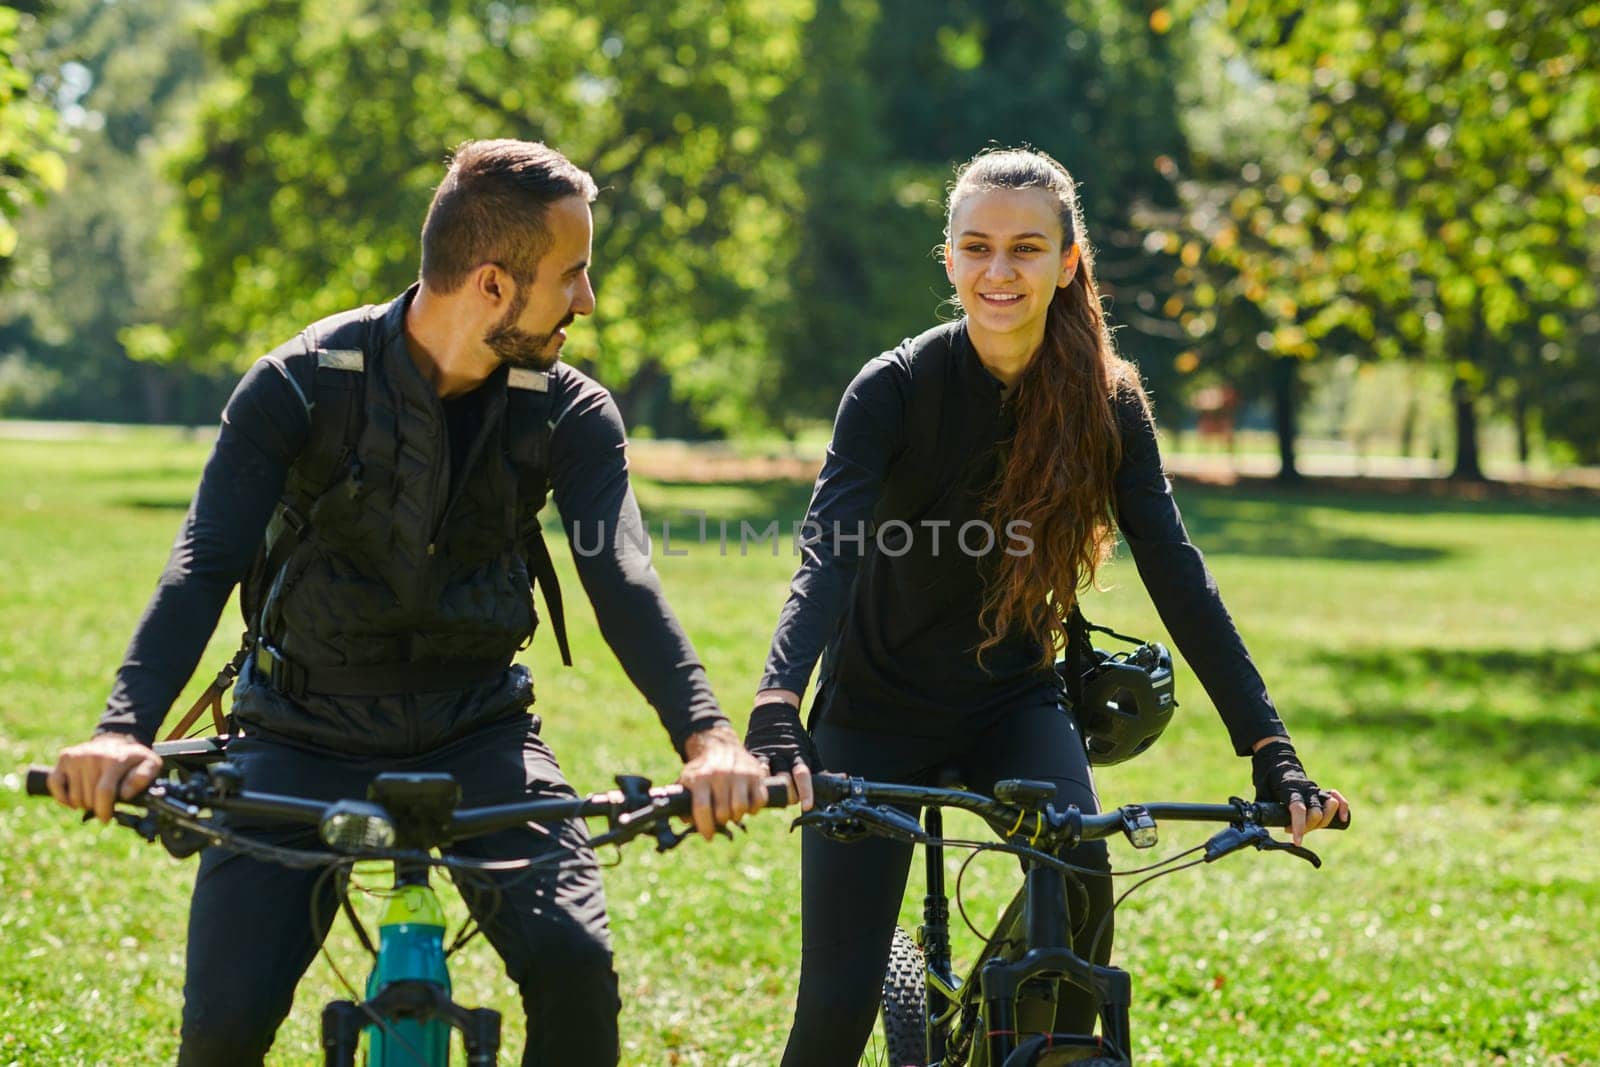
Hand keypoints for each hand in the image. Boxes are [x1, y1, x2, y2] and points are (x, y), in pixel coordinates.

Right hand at [48, 732, 162, 823]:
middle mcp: (94, 755)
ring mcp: (78, 755)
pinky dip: (62, 797)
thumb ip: (143, 778)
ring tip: (92, 797)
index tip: (106, 819)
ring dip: (82, 803)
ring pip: (73, 796)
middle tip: (102, 804)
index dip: (104, 810)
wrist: (116, 742)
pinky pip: (55, 784)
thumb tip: (125, 793)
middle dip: (95, 807)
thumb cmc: (132, 761)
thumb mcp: (149, 765)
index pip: (104, 792)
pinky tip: (73, 798)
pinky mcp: (65, 757)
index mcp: (116, 759)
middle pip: (88, 798)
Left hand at [679, 724, 768, 840]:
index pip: (702, 808)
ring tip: (732, 812)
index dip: (705, 827)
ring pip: (741, 808)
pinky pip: (759, 800)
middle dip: (721, 821)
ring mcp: (740, 773)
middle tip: (720, 819)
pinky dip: (754, 808)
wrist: (718, 744)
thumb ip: (683, 803)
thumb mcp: (687, 781)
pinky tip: (747, 806)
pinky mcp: (756, 773)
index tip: (708, 836)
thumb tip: (688, 822)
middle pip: (723, 812)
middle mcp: (720, 774)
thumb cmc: (701, 769)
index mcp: (700, 778)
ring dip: (737, 816)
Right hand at [744, 693, 817, 811]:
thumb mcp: (809, 748)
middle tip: (791, 799)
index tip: (807, 805)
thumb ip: (820, 768)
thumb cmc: (794, 735)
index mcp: (798, 755)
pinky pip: (753, 772)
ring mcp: (766, 755)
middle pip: (784, 781)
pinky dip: (757, 782)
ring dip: (771, 792)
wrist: (773, 713)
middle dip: (788, 796)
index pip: (803, 775)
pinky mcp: (753, 755)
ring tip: (773, 797)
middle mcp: (781, 756)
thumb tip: (841, 778)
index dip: (805, 791)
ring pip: (767, 779)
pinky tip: (757, 788)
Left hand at [1250, 737, 1350, 846]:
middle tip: (1290, 830)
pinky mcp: (1321, 792)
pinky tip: (1343, 819)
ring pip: (1329, 807)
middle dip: (1307, 827)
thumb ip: (1262, 808)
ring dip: (1322, 822)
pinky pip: (1339, 799)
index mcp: (1289, 789)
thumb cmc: (1268, 780)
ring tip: (1308, 825)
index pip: (1298, 809)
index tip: (1296, 840)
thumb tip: (1261, 825)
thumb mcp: (1261, 793)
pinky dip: (1343, 808)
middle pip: (1316, 813)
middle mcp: (1306, 789)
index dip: (1299, 826)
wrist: (1277, 761)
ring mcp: (1315, 789)